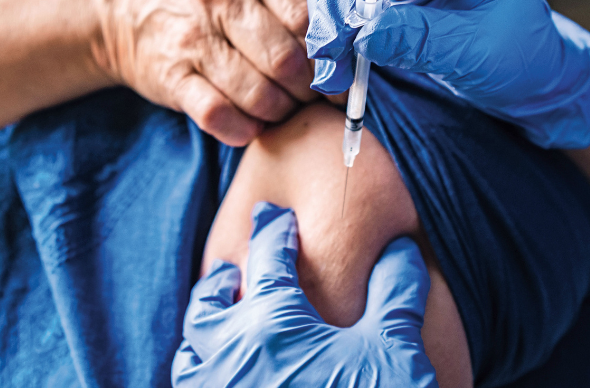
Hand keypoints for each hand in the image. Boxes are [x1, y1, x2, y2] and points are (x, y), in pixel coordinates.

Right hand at [90, 0, 317, 145]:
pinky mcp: (171, 78)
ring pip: (258, 93)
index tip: (341, 76)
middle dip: (308, 90)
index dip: (332, 56)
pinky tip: (249, 125)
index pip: (309, 20)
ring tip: (280, 110)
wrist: (120, 12)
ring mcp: (193, 40)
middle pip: (287, 61)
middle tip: (310, 98)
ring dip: (278, 113)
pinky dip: (243, 129)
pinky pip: (218, 115)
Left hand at [172, 202, 436, 386]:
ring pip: (188, 358)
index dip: (274, 231)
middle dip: (221, 283)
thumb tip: (400, 250)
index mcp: (272, 324)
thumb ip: (396, 295)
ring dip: (203, 335)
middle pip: (207, 307)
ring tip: (222, 326)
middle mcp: (229, 360)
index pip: (268, 259)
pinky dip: (202, 378)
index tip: (275, 218)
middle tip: (234, 271)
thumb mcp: (397, 351)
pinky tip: (226, 381)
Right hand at [306, 0, 589, 148]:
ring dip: (331, 20)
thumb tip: (365, 35)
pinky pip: (347, 0)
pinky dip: (335, 31)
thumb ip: (424, 40)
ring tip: (330, 68)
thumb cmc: (515, 56)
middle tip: (330, 44)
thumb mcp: (477, 52)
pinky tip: (333, 64)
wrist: (518, 78)